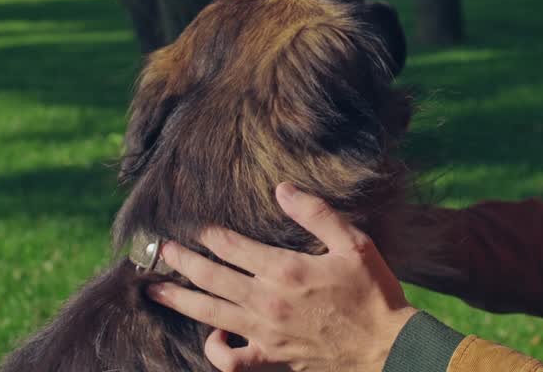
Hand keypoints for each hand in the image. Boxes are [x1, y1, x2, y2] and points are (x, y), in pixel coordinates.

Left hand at [148, 183, 418, 371]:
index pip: (233, 247)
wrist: (386, 347)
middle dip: (181, 262)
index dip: (211, 235)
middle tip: (160, 250)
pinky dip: (214, 349)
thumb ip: (316, 214)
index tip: (196, 226)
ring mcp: (265, 333)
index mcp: (286, 269)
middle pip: (211, 278)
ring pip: (209, 315)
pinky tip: (211, 334)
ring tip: (156, 290)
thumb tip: (282, 189)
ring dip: (180, 300)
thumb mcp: (354, 243)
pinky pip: (230, 360)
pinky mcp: (271, 359)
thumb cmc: (373, 292)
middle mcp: (268, 301)